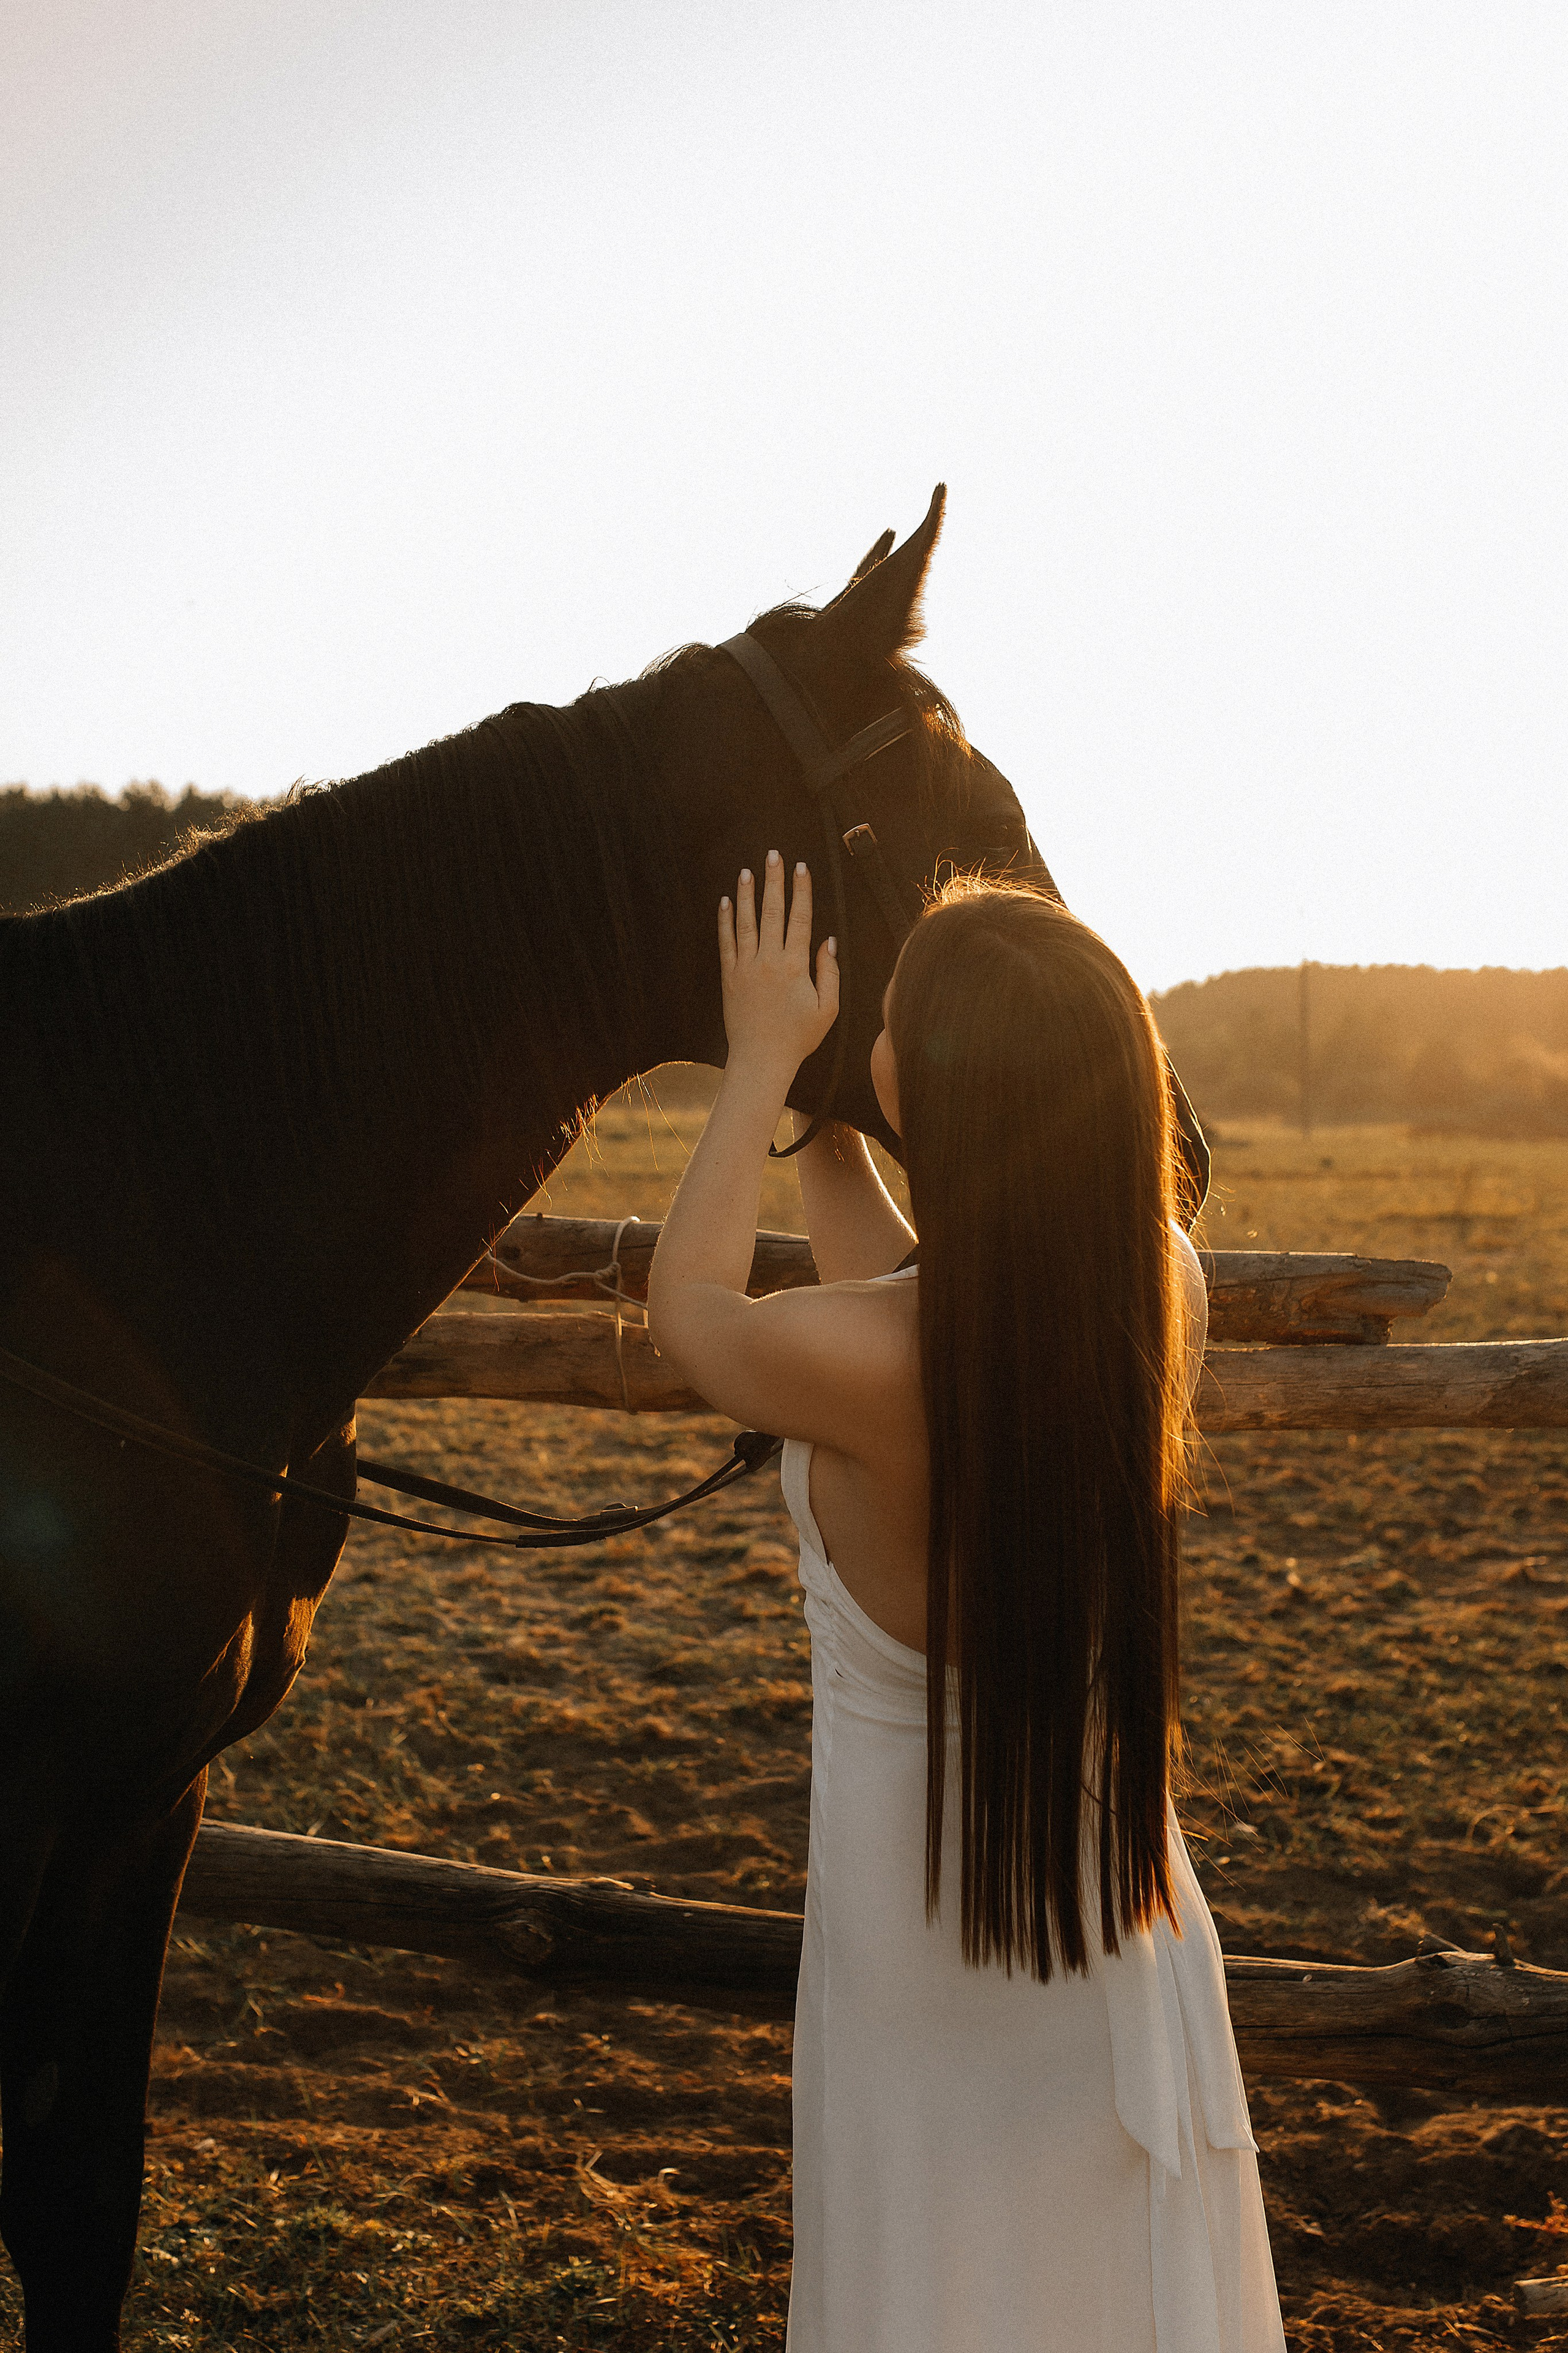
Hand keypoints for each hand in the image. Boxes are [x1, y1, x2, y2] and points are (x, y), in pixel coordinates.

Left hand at [719, 851, 838, 1076]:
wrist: (761, 1060)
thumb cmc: (798, 1037)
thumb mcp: (827, 1009)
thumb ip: (829, 973)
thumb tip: (828, 941)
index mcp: (795, 967)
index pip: (800, 919)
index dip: (801, 891)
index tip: (802, 868)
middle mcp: (768, 961)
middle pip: (772, 912)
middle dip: (774, 881)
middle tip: (773, 855)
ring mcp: (745, 968)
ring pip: (745, 922)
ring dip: (747, 894)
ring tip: (747, 870)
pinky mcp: (729, 978)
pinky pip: (726, 942)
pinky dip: (725, 921)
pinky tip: (726, 901)